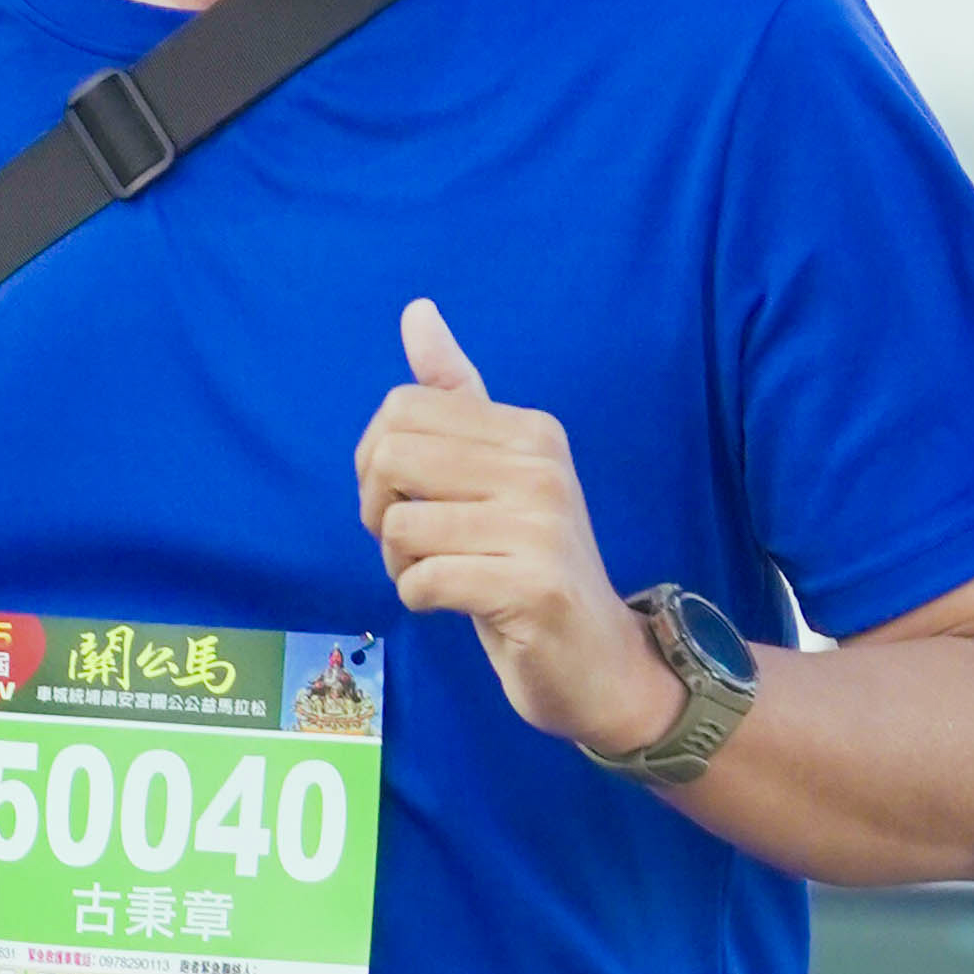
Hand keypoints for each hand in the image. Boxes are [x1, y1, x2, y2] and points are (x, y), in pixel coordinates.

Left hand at [353, 298, 687, 757]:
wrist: (598, 662)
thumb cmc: (528, 568)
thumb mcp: (494, 476)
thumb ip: (457, 397)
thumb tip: (417, 311)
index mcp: (529, 431)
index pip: (402, 409)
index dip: (375, 464)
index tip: (404, 501)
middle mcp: (541, 466)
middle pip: (392, 457)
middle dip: (378, 512)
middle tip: (412, 546)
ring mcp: (540, 525)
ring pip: (402, 524)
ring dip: (400, 563)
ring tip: (441, 578)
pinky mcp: (532, 586)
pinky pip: (425, 580)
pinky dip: (420, 599)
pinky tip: (455, 606)